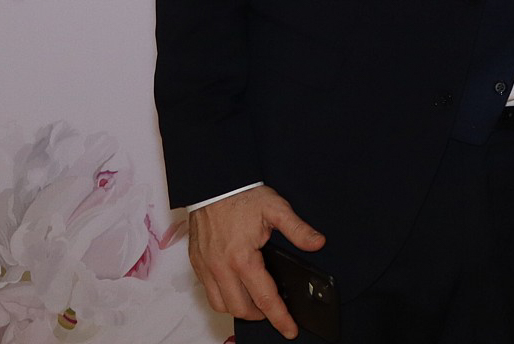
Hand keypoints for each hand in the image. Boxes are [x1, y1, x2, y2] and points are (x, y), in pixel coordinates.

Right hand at [186, 186, 324, 339]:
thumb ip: (298, 229)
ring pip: (220, 305)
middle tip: (274, 309)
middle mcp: (220, 267)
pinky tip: (236, 286)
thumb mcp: (276, 208)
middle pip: (241, 309)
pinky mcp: (196, 263)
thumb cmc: (242, 195)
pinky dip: (223, 296)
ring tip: (255, 300)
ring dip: (239, 307)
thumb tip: (318, 243)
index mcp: (242, 258)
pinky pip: (208, 291)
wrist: (214, 183)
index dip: (280, 318)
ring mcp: (205, 267)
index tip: (290, 329)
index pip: (265, 299)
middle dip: (260, 315)